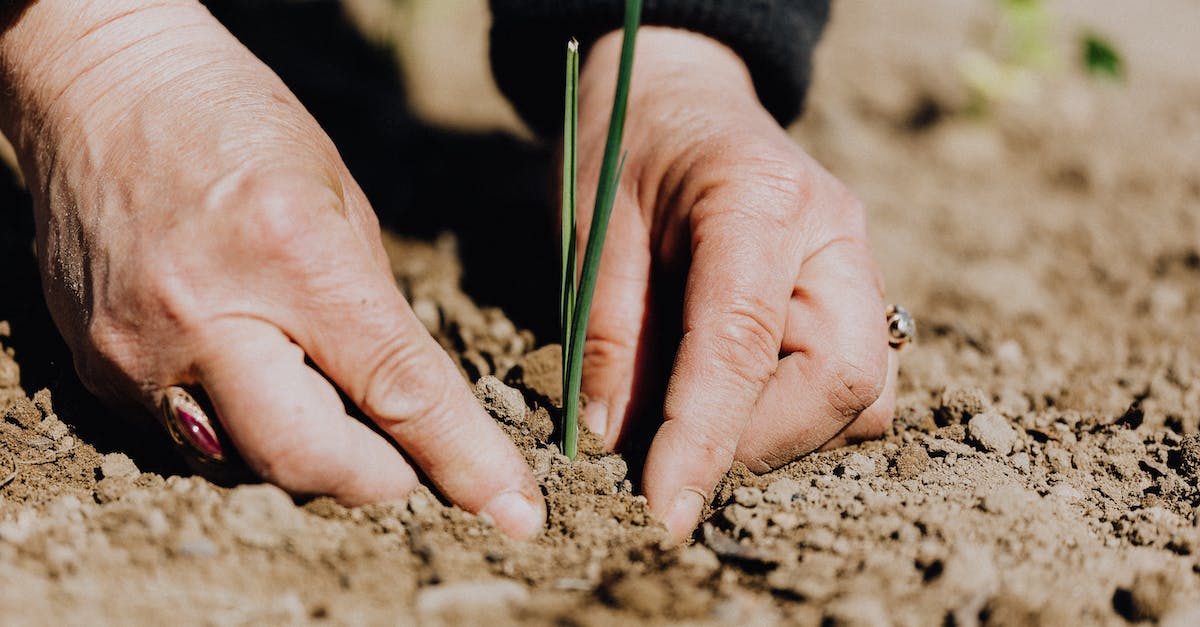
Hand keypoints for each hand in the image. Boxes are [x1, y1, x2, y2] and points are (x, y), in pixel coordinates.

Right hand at [0, 0, 543, 537]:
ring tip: (320, 390)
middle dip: (378, 479)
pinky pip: (189, 440)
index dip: (462, 460)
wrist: (102, 87)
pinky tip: (250, 368)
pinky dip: (242, 426)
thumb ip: (376, 313)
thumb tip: (412, 408)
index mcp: (290, 253)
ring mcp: (137, 350)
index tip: (512, 512)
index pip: (395, 388)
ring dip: (308, 453)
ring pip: (248, 464)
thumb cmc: (237, 123)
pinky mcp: (95, 369)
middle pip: (309, 461)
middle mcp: (204, 314)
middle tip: (406, 460)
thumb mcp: (341, 200)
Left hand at [575, 28, 897, 541]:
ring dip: (782, 434)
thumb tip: (614, 440)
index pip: (744, 343)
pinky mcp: (855, 293)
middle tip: (673, 457)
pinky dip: (796, 413)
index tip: (664, 510)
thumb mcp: (591, 224)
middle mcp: (833, 234)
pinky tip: (732, 395)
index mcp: (759, 199)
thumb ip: (605, 329)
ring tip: (697, 421)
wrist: (680, 93)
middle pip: (843, 380)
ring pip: (862, 394)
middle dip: (758, 443)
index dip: (704, 438)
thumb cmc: (626, 145)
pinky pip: (855, 382)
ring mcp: (857, 263)